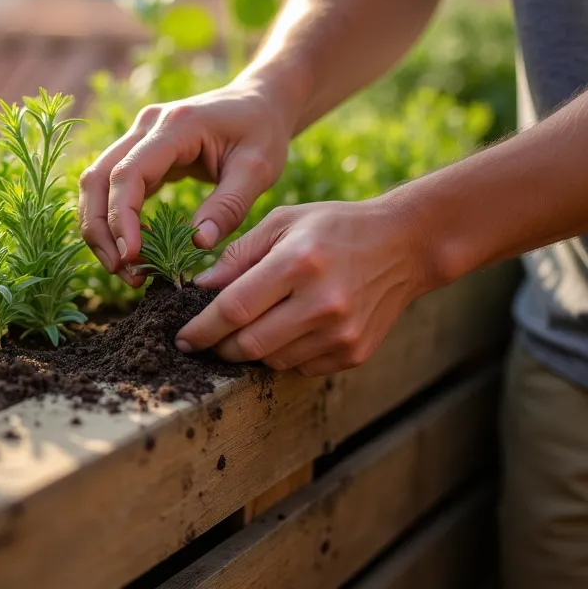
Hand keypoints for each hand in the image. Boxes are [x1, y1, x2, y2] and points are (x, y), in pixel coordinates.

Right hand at [78, 80, 296, 286]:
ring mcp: (138, 136)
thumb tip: (198, 245)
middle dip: (101, 229)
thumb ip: (229, 206)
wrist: (259, 102)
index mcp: (176, 126)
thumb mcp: (258, 169)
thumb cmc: (262, 132)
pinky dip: (114, 220)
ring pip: (96, 184)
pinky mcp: (139, 152)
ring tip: (124, 269)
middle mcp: (146, 126)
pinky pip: (112, 187)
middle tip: (122, 271)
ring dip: (101, 228)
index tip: (131, 257)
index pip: (128, 173)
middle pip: (98, 179)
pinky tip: (133, 249)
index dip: (121, 217)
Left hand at [175, 197, 438, 375]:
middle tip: (206, 340)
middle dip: (219, 346)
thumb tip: (200, 290)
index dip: (202, 328)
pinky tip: (288, 330)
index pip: (234, 309)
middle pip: (250, 345)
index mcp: (299, 263)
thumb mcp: (283, 221)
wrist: (404, 245)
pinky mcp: (354, 352)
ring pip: (273, 361)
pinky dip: (283, 355)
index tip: (183, 337)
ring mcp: (342, 333)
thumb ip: (239, 255)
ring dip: (251, 351)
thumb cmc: (335, 227)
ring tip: (250, 328)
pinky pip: (300, 367)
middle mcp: (322, 303)